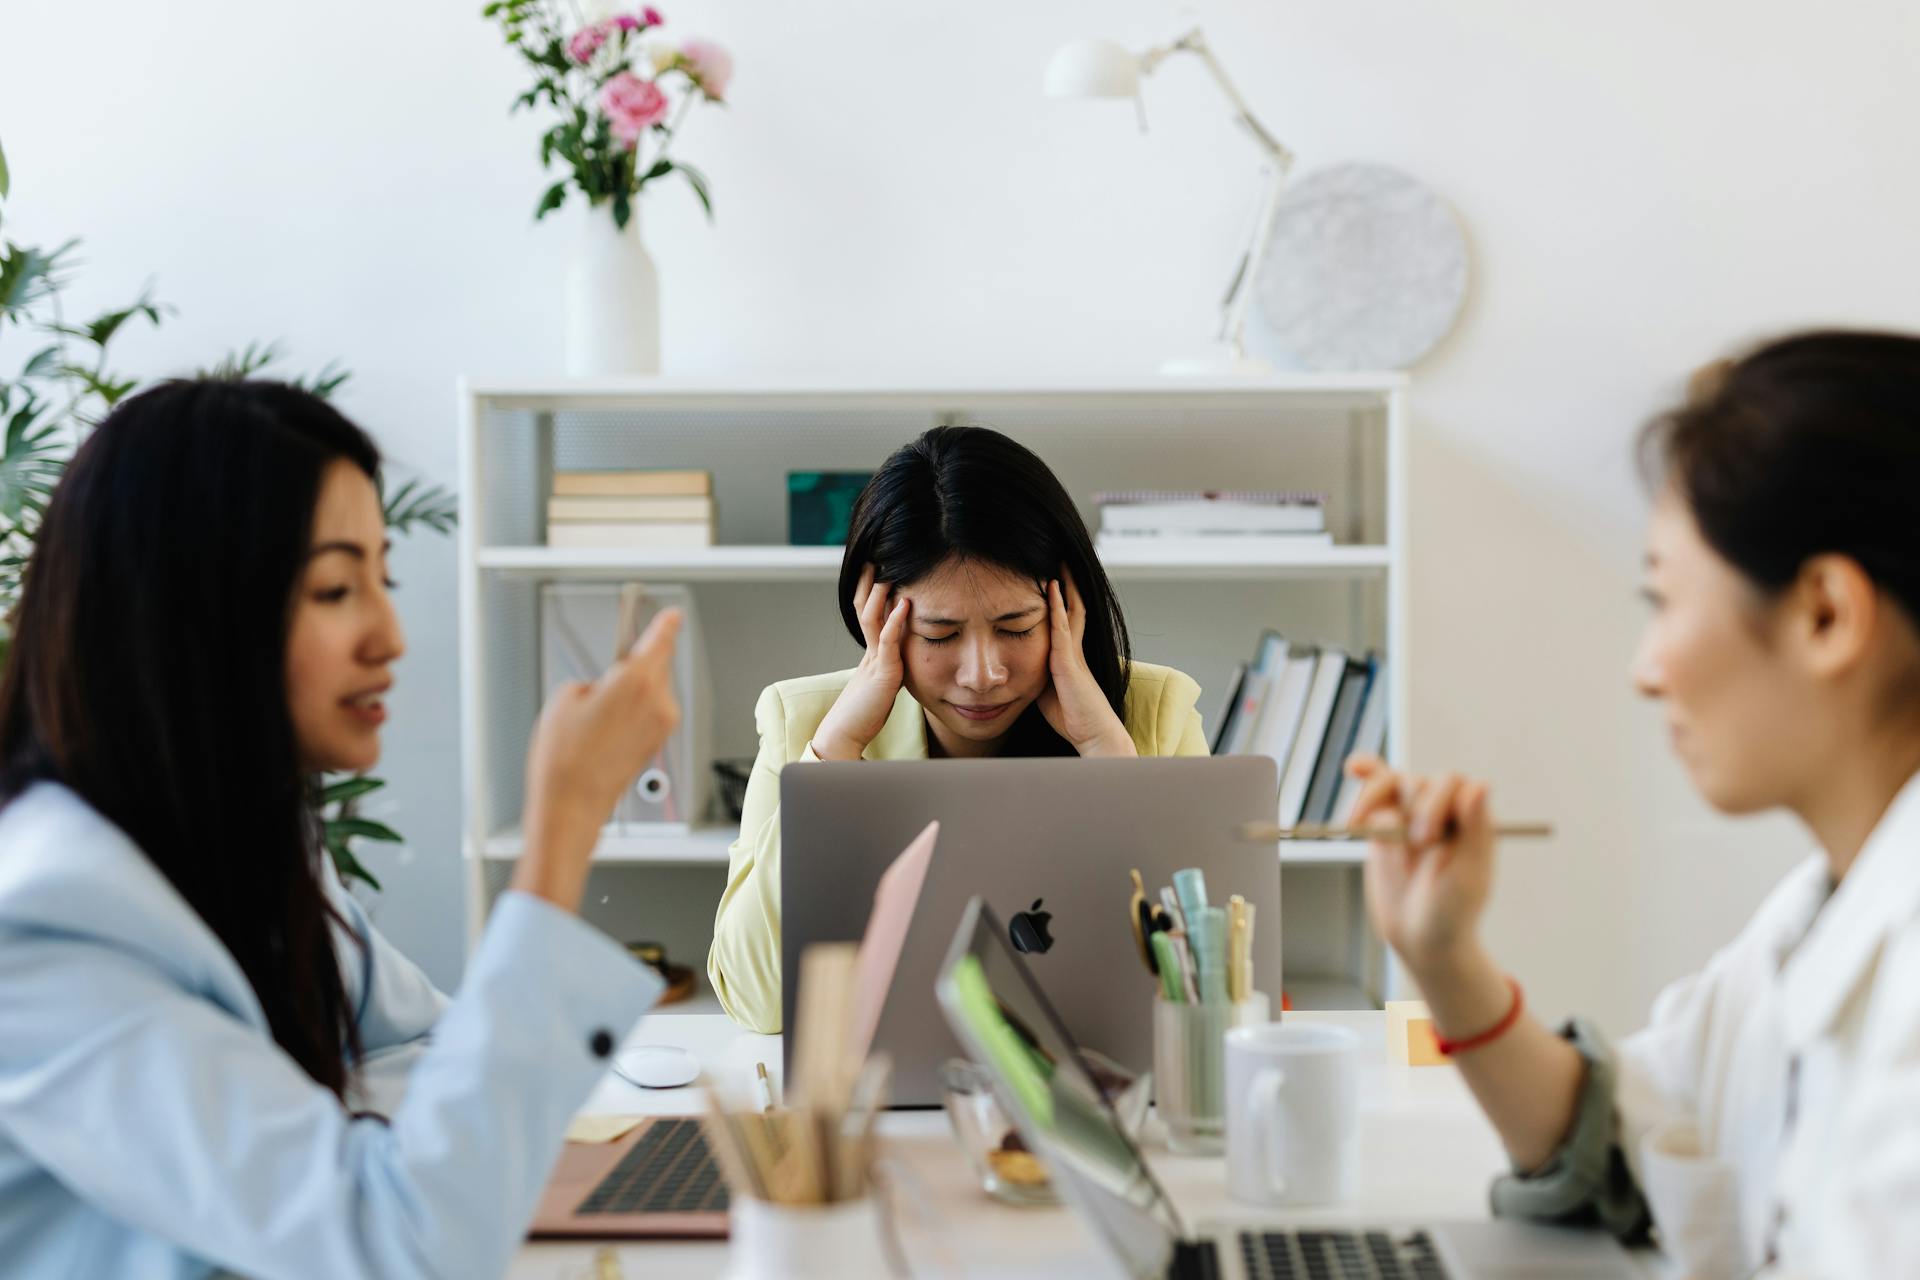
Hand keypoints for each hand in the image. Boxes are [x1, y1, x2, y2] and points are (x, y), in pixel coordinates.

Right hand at [514, 608, 683, 910]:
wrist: (571, 806)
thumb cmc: (564, 758)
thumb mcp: (564, 699)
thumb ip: (593, 680)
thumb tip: (605, 687)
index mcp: (637, 680)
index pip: (660, 639)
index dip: (665, 623)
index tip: (671, 614)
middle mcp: (658, 701)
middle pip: (655, 666)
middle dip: (634, 665)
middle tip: (607, 674)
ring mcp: (662, 725)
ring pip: (652, 692)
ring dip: (631, 693)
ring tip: (596, 716)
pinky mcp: (657, 744)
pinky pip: (649, 714)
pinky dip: (632, 713)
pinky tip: (605, 729)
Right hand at [812, 564, 909, 760]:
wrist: (843, 738)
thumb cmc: (861, 719)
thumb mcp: (880, 689)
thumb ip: (888, 673)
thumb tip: (900, 665)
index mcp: (870, 655)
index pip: (868, 614)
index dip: (871, 591)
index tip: (877, 569)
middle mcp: (870, 653)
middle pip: (866, 608)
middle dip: (871, 582)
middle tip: (876, 556)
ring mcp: (874, 662)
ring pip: (874, 619)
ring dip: (881, 593)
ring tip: (889, 570)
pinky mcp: (882, 674)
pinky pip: (888, 642)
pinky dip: (896, 621)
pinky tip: (904, 604)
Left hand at [1035, 567, 1132, 756]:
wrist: (1096, 735)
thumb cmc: (1074, 719)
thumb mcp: (1049, 692)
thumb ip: (1038, 676)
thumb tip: (1021, 670)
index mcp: (1070, 657)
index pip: (1067, 620)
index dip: (1061, 598)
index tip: (1054, 578)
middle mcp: (1075, 650)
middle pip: (1073, 607)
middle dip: (1067, 583)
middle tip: (1061, 558)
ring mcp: (1074, 654)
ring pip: (1070, 611)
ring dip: (1064, 586)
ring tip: (1058, 561)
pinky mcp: (1070, 662)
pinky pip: (1063, 628)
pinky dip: (1056, 606)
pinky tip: (1051, 588)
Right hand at [1347, 755, 1495, 976]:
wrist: (1421, 937)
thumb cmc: (1453, 912)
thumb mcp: (1468, 877)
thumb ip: (1475, 831)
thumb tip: (1481, 785)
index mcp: (1472, 821)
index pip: (1456, 786)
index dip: (1440, 802)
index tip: (1429, 837)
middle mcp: (1444, 811)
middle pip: (1422, 783)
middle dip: (1415, 808)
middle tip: (1416, 843)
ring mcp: (1412, 813)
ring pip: (1392, 783)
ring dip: (1373, 797)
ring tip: (1356, 825)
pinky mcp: (1385, 820)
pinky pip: (1375, 789)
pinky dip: (1365, 775)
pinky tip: (1353, 769)